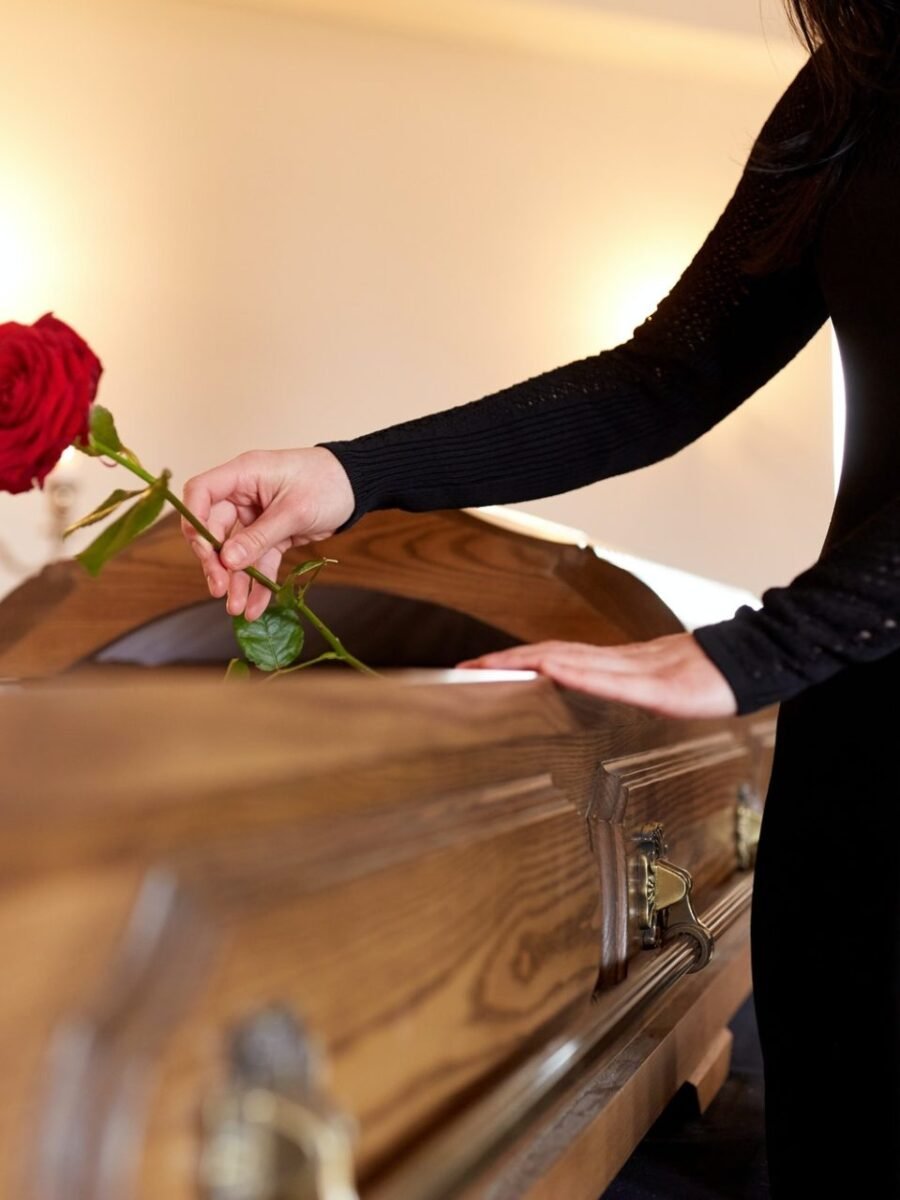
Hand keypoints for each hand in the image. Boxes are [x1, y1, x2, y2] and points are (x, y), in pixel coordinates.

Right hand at [181, 447, 354, 619]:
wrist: (359, 487)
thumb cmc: (328, 482)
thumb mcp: (295, 510)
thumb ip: (260, 536)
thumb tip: (228, 560)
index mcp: (244, 474)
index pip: (201, 492)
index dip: (194, 520)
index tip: (203, 550)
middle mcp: (243, 495)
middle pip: (214, 529)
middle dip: (215, 562)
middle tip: (219, 588)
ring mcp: (256, 517)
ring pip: (235, 552)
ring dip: (235, 580)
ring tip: (236, 608)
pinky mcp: (272, 535)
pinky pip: (259, 561)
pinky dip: (257, 583)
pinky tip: (254, 607)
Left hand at [457, 633, 737, 718]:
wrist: (752, 663)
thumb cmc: (707, 677)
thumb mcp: (655, 689)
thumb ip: (622, 689)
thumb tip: (587, 694)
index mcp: (614, 666)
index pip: (554, 658)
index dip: (515, 661)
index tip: (479, 668)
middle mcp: (617, 662)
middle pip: (551, 654)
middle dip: (506, 662)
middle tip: (466, 667)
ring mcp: (636, 670)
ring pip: (572, 659)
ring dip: (528, 662)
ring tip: (492, 666)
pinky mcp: (656, 685)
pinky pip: (610, 677)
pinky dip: (577, 671)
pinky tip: (553, 669)